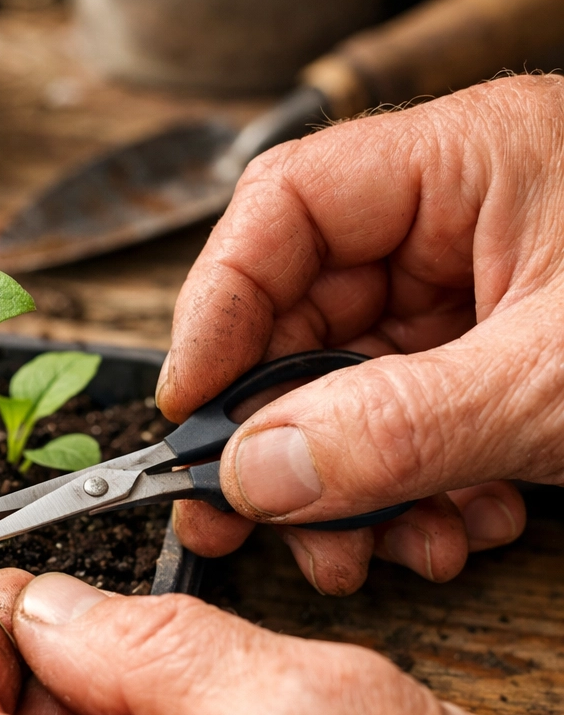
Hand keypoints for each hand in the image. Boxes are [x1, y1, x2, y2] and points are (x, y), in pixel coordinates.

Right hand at [156, 75, 563, 592]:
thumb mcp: (558, 380)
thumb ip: (397, 426)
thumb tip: (255, 472)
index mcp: (465, 161)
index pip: (282, 208)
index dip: (216, 307)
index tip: (188, 407)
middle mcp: (450, 225)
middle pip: (299, 317)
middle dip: (275, 434)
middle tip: (240, 518)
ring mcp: (464, 301)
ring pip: (341, 391)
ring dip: (342, 487)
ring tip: (365, 552)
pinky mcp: (481, 365)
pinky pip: (397, 428)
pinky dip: (403, 494)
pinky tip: (442, 532)